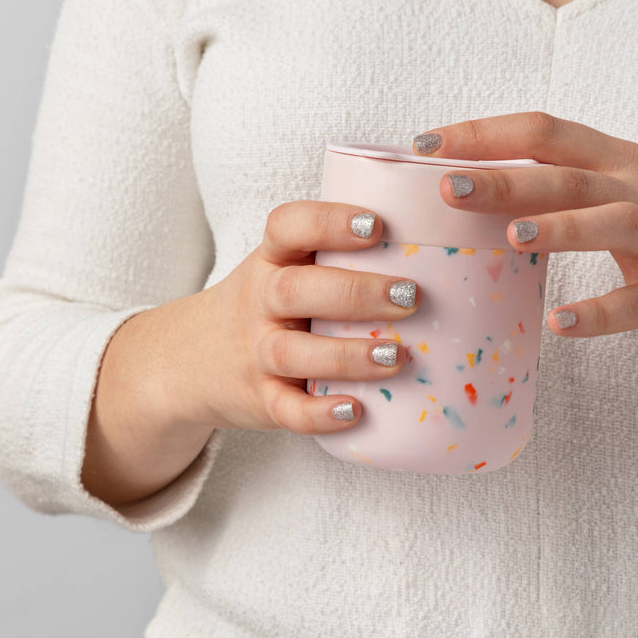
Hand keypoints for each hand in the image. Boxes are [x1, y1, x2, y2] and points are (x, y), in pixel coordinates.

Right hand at [185, 201, 420, 433]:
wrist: (195, 359)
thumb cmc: (270, 306)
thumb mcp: (287, 270)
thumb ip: (340, 260)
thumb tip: (443, 252)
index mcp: (272, 260)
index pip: (287, 227)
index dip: (328, 222)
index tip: (375, 225)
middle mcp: (259, 301)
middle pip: (296, 290)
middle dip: (356, 293)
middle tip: (411, 296)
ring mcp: (256, 353)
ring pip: (293, 353)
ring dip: (347, 356)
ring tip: (395, 356)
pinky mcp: (261, 399)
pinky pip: (286, 410)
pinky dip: (319, 415)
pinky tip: (356, 411)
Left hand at [413, 112, 637, 374]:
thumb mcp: (625, 194)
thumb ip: (564, 186)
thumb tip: (480, 186)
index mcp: (619, 162)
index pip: (547, 131)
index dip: (487, 133)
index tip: (426, 143)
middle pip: (569, 173)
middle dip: (506, 176)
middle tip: (446, 185)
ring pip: (612, 221)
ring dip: (560, 227)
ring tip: (510, 236)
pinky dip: (600, 312)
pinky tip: (561, 324)